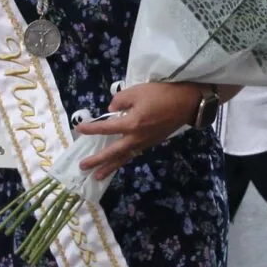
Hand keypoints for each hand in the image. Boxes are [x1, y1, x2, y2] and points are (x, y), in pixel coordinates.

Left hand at [75, 81, 205, 176]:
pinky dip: (124, 160)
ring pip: (124, 157)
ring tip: (98, 176)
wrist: (187, 102)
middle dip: (98, 160)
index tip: (79, 129)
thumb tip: (111, 111)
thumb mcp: (137, 91)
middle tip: (83, 167)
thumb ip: (119, 100)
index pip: (106, 128)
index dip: (91, 129)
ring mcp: (145, 142)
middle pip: (113, 152)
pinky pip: (134, 154)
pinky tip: (118, 162)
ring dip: (110, 167)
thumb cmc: (162, 94)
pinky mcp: (151, 142)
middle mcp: (137, 137)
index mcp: (132, 124)